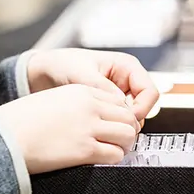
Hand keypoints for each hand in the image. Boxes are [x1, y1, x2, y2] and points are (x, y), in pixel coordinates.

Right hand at [0, 84, 140, 173]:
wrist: (6, 136)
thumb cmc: (22, 121)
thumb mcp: (52, 100)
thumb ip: (75, 105)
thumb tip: (93, 119)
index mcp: (80, 91)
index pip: (117, 100)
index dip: (120, 115)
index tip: (115, 125)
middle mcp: (89, 106)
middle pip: (127, 116)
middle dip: (126, 130)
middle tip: (119, 140)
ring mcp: (88, 127)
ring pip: (127, 135)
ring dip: (123, 144)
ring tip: (113, 150)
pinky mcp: (85, 149)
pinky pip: (115, 154)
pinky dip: (114, 158)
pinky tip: (103, 159)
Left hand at [25, 49, 161, 122]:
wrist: (44, 72)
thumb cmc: (63, 64)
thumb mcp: (82, 73)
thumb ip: (102, 88)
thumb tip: (121, 106)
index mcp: (127, 67)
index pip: (150, 92)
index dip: (141, 108)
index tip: (125, 119)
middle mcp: (127, 82)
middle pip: (144, 108)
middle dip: (130, 120)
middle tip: (112, 127)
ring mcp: (119, 96)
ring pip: (132, 118)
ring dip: (119, 125)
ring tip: (100, 126)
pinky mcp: (108, 109)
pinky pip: (118, 122)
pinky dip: (110, 127)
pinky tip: (96, 128)